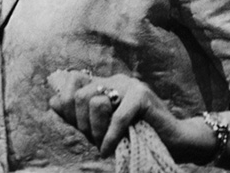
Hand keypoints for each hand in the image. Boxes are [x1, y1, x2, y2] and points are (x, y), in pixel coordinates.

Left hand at [47, 69, 185, 156]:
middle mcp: (115, 79)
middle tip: (94, 141)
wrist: (176, 142)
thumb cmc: (137, 135)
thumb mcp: (102, 126)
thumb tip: (53, 102)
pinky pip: (116, 117)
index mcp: (104, 82)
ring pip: (94, 102)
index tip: (79, 127)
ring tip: (103, 144)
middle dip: (82, 123)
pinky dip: (109, 137)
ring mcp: (129, 84)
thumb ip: (79, 114)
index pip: (72, 81)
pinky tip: (108, 150)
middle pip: (79, 95)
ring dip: (95, 130)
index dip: (68, 105)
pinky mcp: (142, 96)